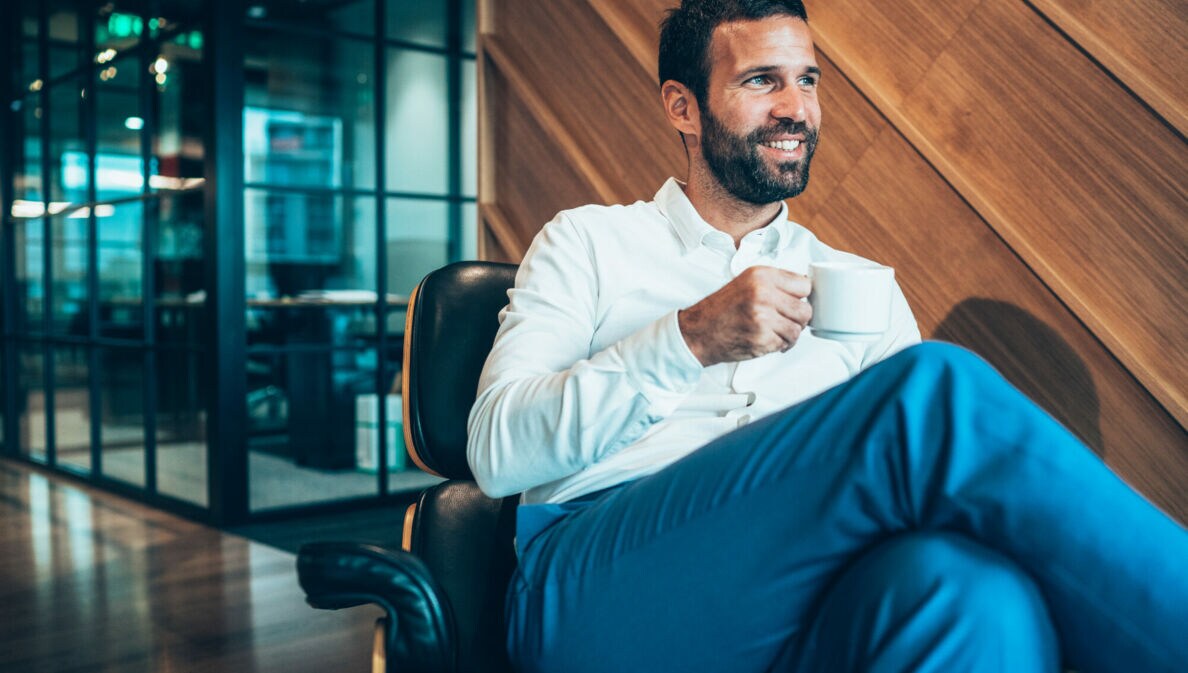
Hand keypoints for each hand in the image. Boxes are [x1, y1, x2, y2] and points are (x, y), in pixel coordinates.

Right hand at [678, 266, 811, 366]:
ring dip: (789, 334)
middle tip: (785, 321)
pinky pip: (785, 343)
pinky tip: (766, 340)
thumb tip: (804, 288)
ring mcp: (762, 317)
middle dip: (798, 319)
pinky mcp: (761, 338)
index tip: (795, 302)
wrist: (698, 332)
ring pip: (798, 329)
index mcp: (761, 275)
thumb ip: (775, 282)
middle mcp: (763, 293)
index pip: (804, 285)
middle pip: (805, 309)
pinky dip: (779, 345)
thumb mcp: (746, 282)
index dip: (801, 296)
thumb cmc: (721, 309)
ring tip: (775, 332)